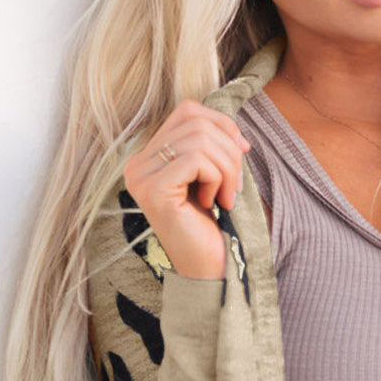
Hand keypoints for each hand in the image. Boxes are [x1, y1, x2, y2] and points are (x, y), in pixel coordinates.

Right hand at [123, 100, 251, 278]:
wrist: (209, 270)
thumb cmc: (215, 225)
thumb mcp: (214, 176)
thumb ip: (213, 145)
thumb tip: (232, 125)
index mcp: (149, 157)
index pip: (187, 111)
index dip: (222, 123)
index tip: (243, 149)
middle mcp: (138, 164)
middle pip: (196, 121)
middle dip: (229, 150)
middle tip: (236, 185)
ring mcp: (142, 177)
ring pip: (200, 139)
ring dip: (227, 168)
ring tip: (226, 197)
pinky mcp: (154, 190)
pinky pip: (196, 159)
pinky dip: (217, 179)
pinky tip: (214, 203)